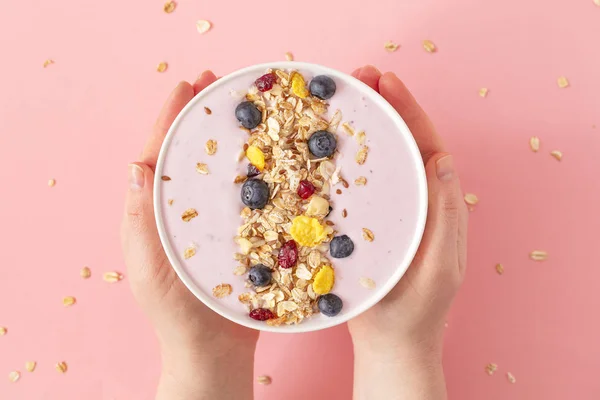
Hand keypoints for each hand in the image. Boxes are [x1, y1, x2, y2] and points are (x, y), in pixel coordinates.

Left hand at [120, 71, 257, 399]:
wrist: (213, 349)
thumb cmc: (176, 312)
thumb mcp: (148, 264)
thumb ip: (141, 217)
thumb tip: (134, 165)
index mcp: (155, 212)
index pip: (158, 153)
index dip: (170, 117)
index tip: (186, 85)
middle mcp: (184, 210)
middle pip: (191, 152)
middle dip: (201, 116)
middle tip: (219, 83)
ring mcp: (214, 220)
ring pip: (221, 169)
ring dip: (232, 135)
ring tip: (246, 107)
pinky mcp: (243, 232)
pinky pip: (248, 195)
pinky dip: (258, 170)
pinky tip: (273, 153)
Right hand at [347, 66, 467, 398]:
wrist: (390, 343)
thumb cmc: (417, 310)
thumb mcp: (441, 266)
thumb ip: (446, 216)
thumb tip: (444, 160)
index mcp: (438, 206)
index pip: (427, 146)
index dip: (410, 111)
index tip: (388, 80)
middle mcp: (415, 202)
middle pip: (402, 144)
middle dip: (385, 107)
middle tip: (360, 76)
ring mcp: (389, 211)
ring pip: (378, 160)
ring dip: (364, 127)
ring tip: (343, 99)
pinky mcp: (365, 223)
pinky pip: (358, 184)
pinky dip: (344, 160)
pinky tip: (324, 147)